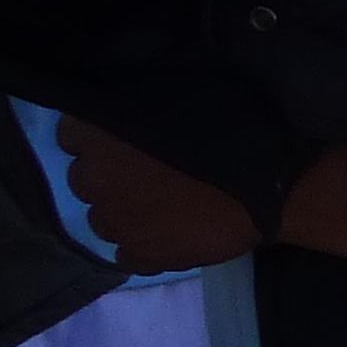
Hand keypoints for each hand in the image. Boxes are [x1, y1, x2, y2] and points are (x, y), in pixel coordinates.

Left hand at [56, 118, 257, 273]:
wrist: (275, 182)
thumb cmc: (232, 125)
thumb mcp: (179, 89)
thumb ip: (138, 99)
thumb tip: (122, 101)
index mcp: (100, 134)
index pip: (70, 135)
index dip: (100, 137)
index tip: (125, 137)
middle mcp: (96, 179)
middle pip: (84, 179)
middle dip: (109, 175)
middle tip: (148, 171)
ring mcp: (116, 223)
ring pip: (102, 219)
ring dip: (124, 212)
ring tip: (161, 206)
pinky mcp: (140, 257)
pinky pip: (126, 253)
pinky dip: (142, 245)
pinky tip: (170, 233)